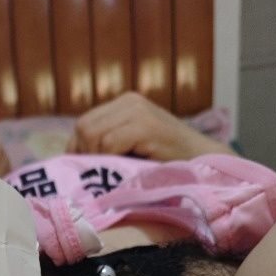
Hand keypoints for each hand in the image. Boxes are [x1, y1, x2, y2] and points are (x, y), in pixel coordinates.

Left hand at [66, 91, 234, 160]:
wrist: (203, 162)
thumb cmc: (167, 163)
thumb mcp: (133, 148)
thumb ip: (108, 145)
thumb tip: (72, 161)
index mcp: (124, 103)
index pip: (83, 124)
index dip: (78, 150)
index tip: (87, 171)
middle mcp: (129, 101)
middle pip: (83, 127)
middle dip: (85, 155)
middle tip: (100, 175)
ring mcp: (138, 110)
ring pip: (92, 134)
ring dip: (97, 159)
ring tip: (115, 172)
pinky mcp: (146, 125)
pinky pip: (109, 143)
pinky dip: (110, 160)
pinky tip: (126, 168)